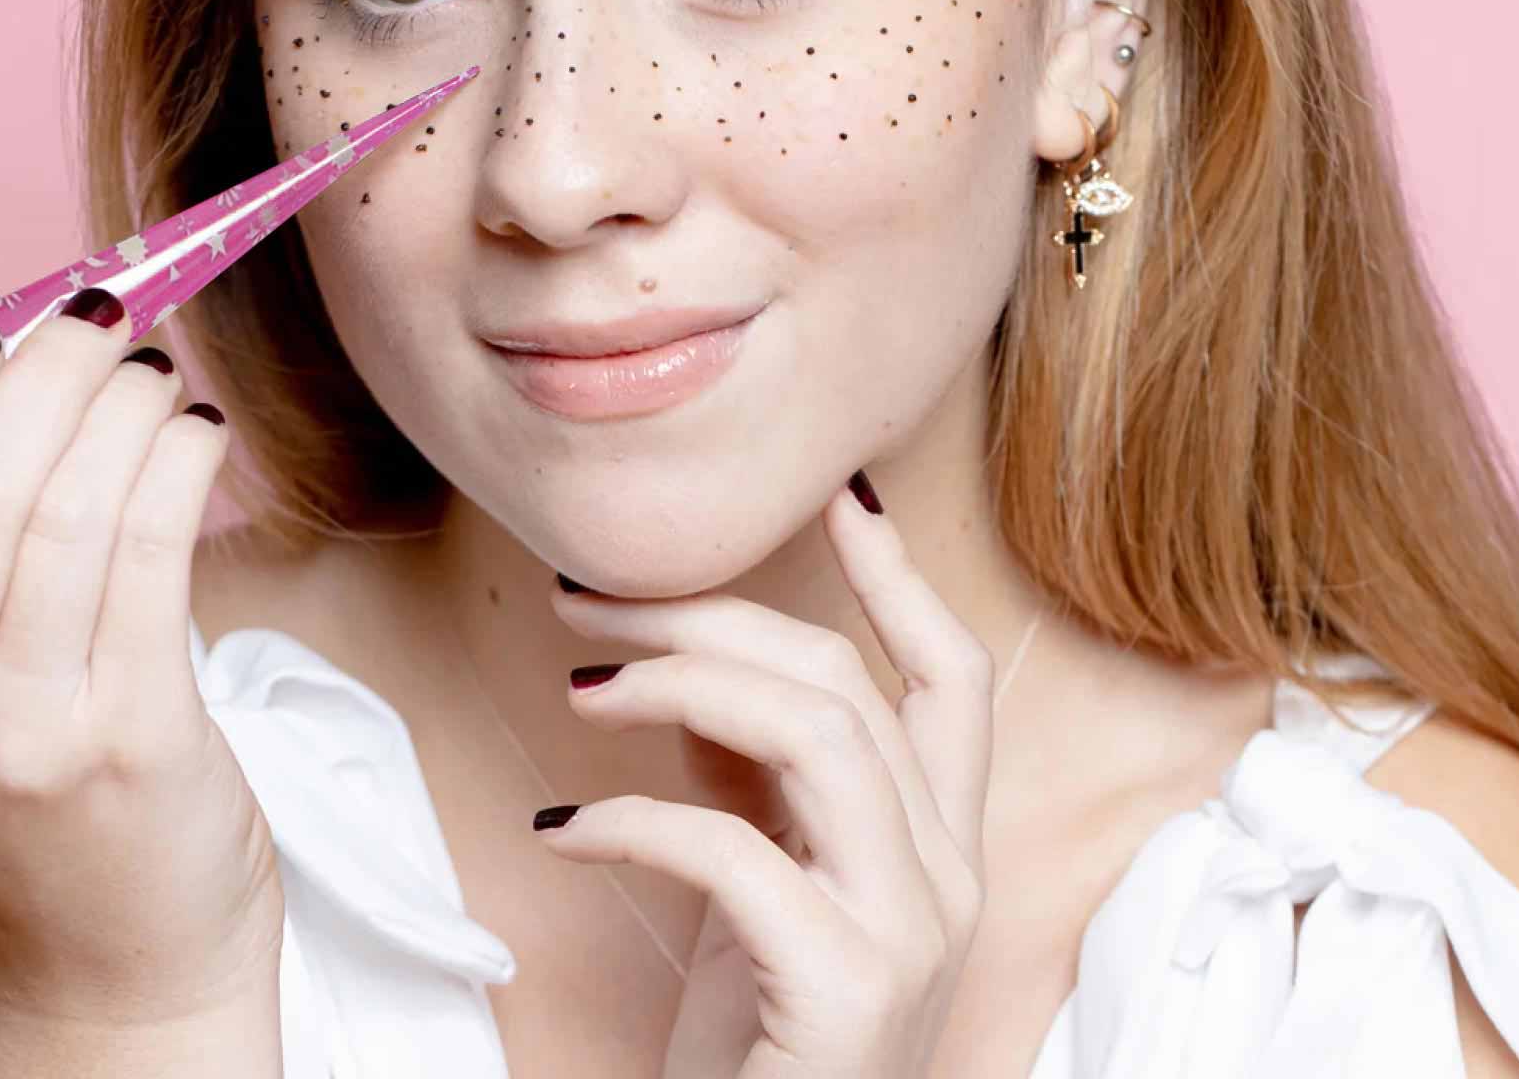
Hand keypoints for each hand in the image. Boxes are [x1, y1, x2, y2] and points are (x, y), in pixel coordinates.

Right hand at [0, 289, 284, 1032]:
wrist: (112, 975)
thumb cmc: (33, 808)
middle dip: (50, 368)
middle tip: (104, 311)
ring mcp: (19, 740)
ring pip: (72, 503)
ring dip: (129, 405)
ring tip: (159, 374)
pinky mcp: (130, 742)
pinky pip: (156, 548)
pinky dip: (181, 460)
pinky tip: (197, 434)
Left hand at [539, 474, 990, 1077]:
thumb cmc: (762, 1044)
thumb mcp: (767, 892)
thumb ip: (756, 782)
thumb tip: (691, 666)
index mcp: (940, 849)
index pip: (952, 680)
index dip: (901, 580)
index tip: (842, 495)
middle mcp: (951, 880)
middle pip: (848, 682)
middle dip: (713, 613)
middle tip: (591, 599)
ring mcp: (910, 934)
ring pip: (819, 735)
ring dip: (682, 682)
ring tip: (583, 682)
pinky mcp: (848, 989)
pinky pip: (733, 853)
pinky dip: (635, 819)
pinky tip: (566, 827)